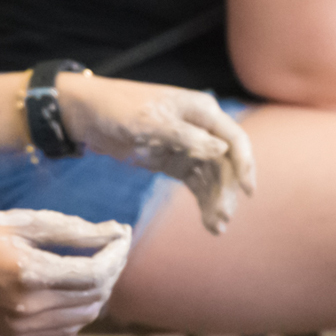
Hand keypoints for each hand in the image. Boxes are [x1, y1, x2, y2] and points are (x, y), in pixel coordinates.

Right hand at [0, 209, 132, 335]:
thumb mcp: (21, 222)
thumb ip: (72, 230)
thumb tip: (116, 231)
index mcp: (28, 273)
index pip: (95, 273)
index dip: (117, 254)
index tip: (123, 233)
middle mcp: (27, 306)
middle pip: (96, 296)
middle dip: (113, 268)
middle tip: (112, 243)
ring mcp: (22, 326)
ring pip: (86, 316)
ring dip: (100, 290)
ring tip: (95, 261)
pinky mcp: (17, 335)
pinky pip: (67, 328)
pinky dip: (81, 308)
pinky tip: (73, 285)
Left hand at [57, 75, 257, 232]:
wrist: (88, 116)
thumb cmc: (119, 109)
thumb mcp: (149, 122)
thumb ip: (185, 136)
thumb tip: (221, 148)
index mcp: (202, 111)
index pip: (234, 138)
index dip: (245, 163)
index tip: (247, 191)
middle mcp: (202, 128)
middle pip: (226, 163)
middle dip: (227, 190)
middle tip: (222, 217)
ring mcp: (190, 147)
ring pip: (214, 177)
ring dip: (217, 200)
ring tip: (216, 227)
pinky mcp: (177, 162)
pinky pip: (198, 183)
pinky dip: (205, 202)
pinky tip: (210, 223)